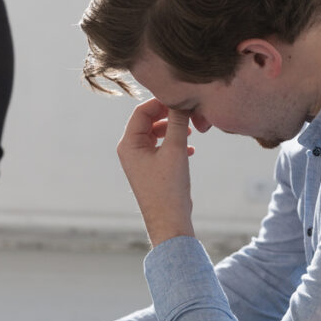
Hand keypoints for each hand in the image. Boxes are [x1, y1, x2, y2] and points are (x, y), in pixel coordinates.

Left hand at [116, 98, 195, 246]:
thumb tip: (181, 101)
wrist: (169, 221)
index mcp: (129, 144)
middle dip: (168, 116)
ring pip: (155, 134)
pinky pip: (160, 148)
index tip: (180, 99)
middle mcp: (130, 150)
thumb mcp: (176, 150)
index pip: (141, 111)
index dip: (161, 102)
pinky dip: (174, 144)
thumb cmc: (169, 188)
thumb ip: (178, 122)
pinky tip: (190, 149)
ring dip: (173, 130)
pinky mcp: (149, 169)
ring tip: (191, 131)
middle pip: (148, 121)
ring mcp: (139, 161)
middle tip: (188, 113)